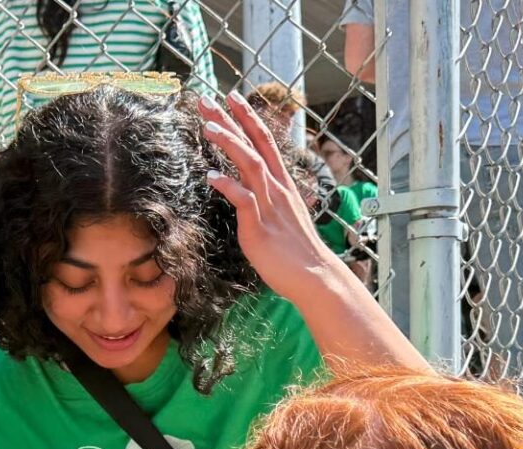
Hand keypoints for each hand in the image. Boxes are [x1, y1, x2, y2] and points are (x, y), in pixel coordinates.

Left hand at [198, 94, 344, 303]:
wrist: (315, 276)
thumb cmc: (297, 251)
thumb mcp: (283, 217)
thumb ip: (269, 200)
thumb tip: (251, 192)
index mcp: (283, 184)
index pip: (265, 141)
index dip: (249, 117)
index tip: (232, 97)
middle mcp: (278, 188)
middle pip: (255, 144)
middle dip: (231, 119)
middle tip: (207, 99)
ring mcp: (270, 205)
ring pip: (250, 164)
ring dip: (229, 143)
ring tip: (208, 127)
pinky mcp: (260, 226)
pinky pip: (244, 199)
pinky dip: (228, 185)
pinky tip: (211, 176)